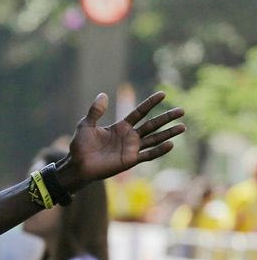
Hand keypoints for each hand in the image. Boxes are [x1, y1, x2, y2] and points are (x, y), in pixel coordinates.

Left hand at [61, 91, 185, 188]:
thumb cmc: (80, 146)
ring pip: (154, 139)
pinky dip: (159, 150)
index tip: (163, 94)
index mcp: (121, 127)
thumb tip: (103, 95)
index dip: (150, 103)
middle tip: (182, 110)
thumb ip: (95, 111)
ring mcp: (131, 149)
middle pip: (152, 125)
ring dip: (168, 133)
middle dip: (166, 118)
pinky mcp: (130, 161)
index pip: (139, 112)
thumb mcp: (86, 125)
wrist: (77, 165)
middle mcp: (129, 137)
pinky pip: (148, 155)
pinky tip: (171, 144)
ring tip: (182, 126)